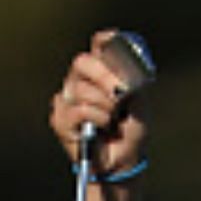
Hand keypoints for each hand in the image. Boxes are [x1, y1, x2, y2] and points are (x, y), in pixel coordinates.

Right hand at [49, 29, 150, 177]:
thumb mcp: (140, 103)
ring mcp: (67, 99)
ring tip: (113, 118)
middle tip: (120, 92)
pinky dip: (96, 118)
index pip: (98, 45)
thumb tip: (125, 74)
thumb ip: (134, 83)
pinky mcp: (60, 119)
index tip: (112, 41)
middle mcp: (80, 80)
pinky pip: (78, 110)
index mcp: (100, 71)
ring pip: (81, 88)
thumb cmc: (130, 129)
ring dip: (104, 105)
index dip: (105, 41)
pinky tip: (103, 126)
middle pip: (82, 62)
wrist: (124, 159)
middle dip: (104, 75)